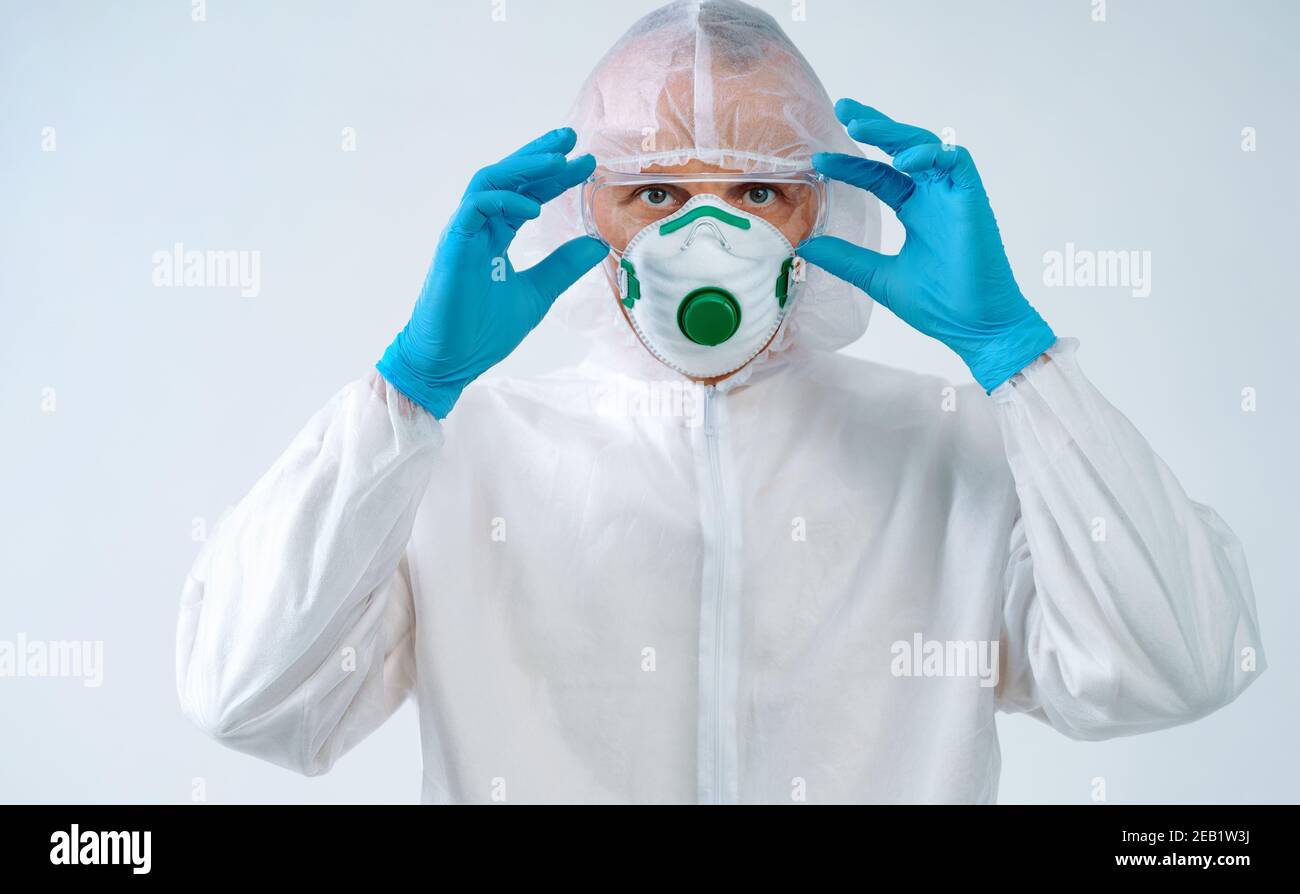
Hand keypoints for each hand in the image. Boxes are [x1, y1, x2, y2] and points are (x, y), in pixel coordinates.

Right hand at [377, 127, 606, 416]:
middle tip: (571, 139)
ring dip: (524, 167)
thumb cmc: (482, 332)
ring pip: (490, 181)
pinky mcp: (453, 244)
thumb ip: (563, 267)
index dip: (554, 178)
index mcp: (495, 237)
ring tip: (558, 160)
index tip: (585, 164)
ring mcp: (463, 233)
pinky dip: (504, 200)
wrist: (449, 362)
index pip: (526, 194)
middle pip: (508, 177)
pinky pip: (476, 206)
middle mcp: (478, 227)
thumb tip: (597, 243)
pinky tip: (534, 207)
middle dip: (539, 155)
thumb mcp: (537, 294)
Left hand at [799, 100, 1055, 391]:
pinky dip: (932, 154)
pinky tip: (902, 159)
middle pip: (902, 148)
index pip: (879, 176)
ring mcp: (954, 196)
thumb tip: (804, 245)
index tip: (819, 161)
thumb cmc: (939, 305)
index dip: (851, 164)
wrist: (976, 327)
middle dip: (875, 126)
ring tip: (860, 124)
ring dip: (895, 132)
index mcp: (916, 211)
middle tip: (843, 108)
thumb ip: (846, 258)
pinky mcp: (973, 200)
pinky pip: (956, 161)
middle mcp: (935, 197)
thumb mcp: (879, 278)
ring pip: (926, 146)